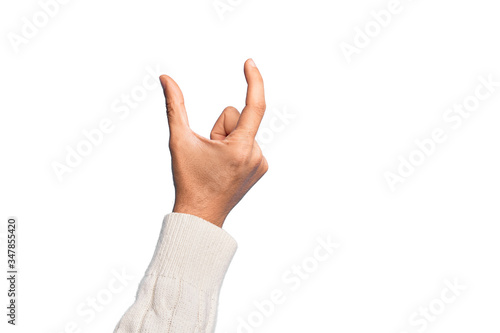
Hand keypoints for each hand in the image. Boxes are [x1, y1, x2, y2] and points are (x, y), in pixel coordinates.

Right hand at [159, 59, 267, 227]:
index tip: (249, 62)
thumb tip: (165, 78)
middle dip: (220, 128)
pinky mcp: (261, 168)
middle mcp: (257, 154)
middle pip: (237, 118)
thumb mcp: (179, 141)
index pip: (255, 105)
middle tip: (208, 152)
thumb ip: (174, 106)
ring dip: (227, 140)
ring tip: (215, 162)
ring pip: (242, 131)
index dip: (254, 80)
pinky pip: (248, 143)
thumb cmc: (188, 179)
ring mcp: (261, 163)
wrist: (201, 216)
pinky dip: (235, 148)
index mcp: (241, 147)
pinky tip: (225, 166)